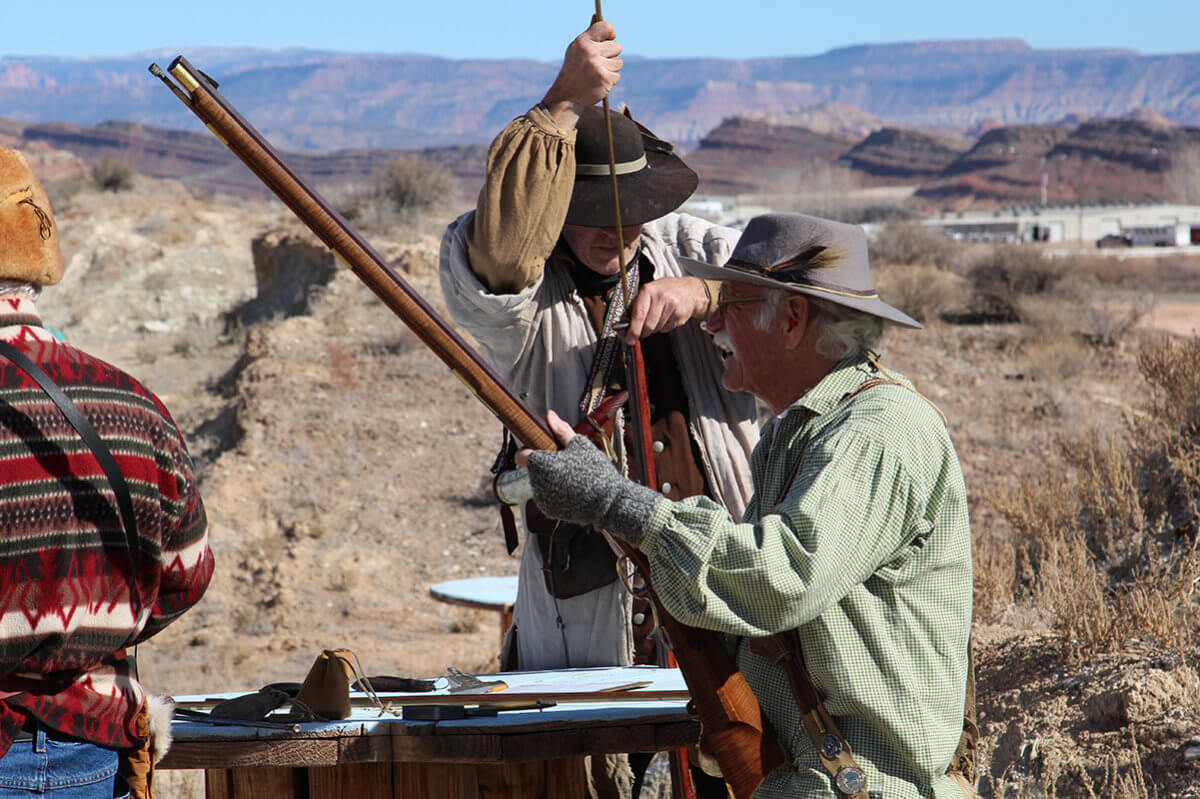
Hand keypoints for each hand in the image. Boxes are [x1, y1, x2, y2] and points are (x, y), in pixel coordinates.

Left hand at [515, 411, 660, 543]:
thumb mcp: (580, 445)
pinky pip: (547, 497)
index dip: (529, 450)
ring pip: (540, 483)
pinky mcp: (549, 510)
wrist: (609, 502)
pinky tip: (572, 489)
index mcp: (541, 464)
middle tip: (565, 463)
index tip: (542, 449)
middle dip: (544, 465)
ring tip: (571, 477)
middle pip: (533, 469)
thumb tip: (549, 416)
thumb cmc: (595, 470)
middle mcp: (537, 483)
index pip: (521, 455)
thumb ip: (561, 430)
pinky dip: (555, 493)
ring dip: (550, 479)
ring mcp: (542, 499)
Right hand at [541, 21, 622, 129]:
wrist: (567, 96)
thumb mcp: (576, 48)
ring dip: (611, 69)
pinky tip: (598, 82)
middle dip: (611, 55)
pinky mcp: (604, 79)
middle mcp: (590, 52)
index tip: (610, 39)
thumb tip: (596, 16)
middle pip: (617, 47)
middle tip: (599, 63)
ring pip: (618, 62)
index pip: (606, 27)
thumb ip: (589, 34)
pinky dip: (610, 80)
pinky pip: (617, 76)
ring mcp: (598, 66)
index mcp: (583, 41)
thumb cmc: (573, 69)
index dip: (611, 33)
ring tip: (597, 73)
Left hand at [623, 277, 710, 342]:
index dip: (633, 330)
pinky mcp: (680, 315)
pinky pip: (666, 329)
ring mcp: (672, 306)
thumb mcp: (648, 292)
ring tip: (658, 318)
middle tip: (642, 332)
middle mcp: (661, 297)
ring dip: (654, 329)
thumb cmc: (665, 291)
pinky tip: (666, 317)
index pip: (639, 314)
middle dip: (643, 332)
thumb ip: (634, 306)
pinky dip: (663, 327)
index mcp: (648, 290)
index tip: (630, 339)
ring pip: (657, 329)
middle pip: (648, 325)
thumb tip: (623, 323)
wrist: (688, 290)